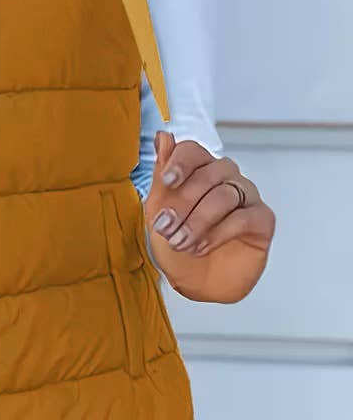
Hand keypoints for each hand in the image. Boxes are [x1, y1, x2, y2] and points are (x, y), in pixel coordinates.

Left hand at [144, 131, 275, 302]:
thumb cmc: (176, 245)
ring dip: (197, 221)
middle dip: (183, 203)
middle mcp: (226, 178)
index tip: (168, 181)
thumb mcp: (158, 211)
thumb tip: (164, 136)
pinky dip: (218, 233)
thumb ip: (161, 176)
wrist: (194, 283)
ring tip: (180, 243)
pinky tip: (201, 247)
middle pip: (209, 174)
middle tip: (166, 228)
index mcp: (199, 171)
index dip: (180, 162)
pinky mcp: (262, 220)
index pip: (194, 151)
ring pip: (225, 195)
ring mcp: (246, 197)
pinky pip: (244, 217)